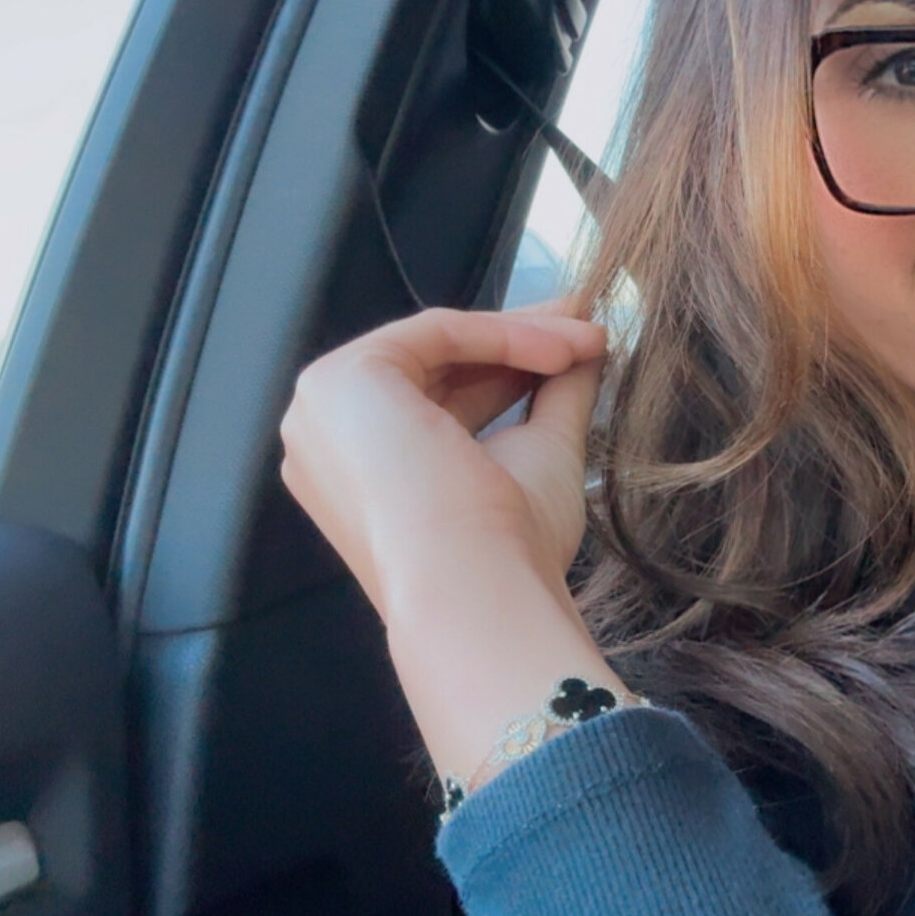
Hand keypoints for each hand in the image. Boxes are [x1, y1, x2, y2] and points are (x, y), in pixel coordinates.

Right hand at [277, 301, 608, 622]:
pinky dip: (504, 335)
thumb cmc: (507, 546)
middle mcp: (331, 440)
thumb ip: (557, 394)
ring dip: (521, 334)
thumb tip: (587, 347)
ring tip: (588, 340)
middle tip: (584, 329)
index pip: (439, 396)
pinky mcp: (343, 380)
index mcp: (365, 472)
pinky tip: (563, 348)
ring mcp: (327, 409)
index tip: (577, 352)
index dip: (511, 368)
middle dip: (518, 342)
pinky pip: (435, 334)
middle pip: (436, 366)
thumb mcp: (540, 453)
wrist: (476, 585)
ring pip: (436, 345)